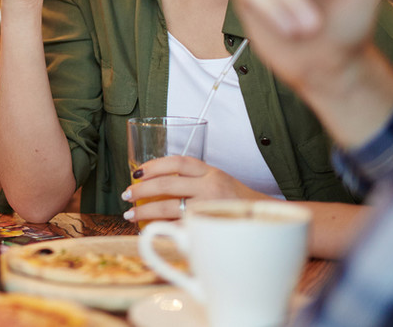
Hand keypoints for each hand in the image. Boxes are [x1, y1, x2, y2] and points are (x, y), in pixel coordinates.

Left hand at [121, 156, 266, 221]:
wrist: (265, 220)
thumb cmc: (236, 202)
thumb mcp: (219, 180)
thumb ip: (194, 179)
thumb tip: (156, 182)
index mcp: (211, 172)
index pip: (177, 162)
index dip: (154, 165)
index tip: (137, 172)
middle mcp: (210, 187)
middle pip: (167, 185)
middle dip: (141, 190)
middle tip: (127, 195)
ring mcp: (208, 208)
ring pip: (167, 208)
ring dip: (144, 211)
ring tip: (131, 214)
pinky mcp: (207, 227)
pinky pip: (177, 228)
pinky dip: (160, 229)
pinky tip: (148, 230)